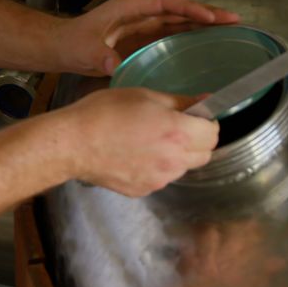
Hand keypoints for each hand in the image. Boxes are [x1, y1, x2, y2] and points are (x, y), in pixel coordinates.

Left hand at [50, 0, 239, 76]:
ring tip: (230, 27)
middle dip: (205, 12)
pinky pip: (173, 34)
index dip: (187, 8)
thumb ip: (97, 55)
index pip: (164, 3)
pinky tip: (208, 42)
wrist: (61, 48)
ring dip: (203, 22)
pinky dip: (192, 35)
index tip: (207, 16)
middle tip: (232, 19)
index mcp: (128, 8)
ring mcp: (143, 26)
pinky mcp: (144, 40)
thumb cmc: (70, 42)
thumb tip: (113, 63)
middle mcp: (139, 14)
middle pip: (179, 9)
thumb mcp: (82, 50)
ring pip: (180, 20)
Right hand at [54, 88, 219, 196]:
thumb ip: (180, 101)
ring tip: (150, 141)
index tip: (196, 117)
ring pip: (184, 168)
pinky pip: (162, 178)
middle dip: (197, 141)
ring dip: (178, 155)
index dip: (208, 123)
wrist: (73, 143)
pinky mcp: (144, 190)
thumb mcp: (144, 96)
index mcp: (177, 132)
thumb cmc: (104, 112)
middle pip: (205, 155)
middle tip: (176, 128)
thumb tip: (206, 101)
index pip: (213, 133)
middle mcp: (173, 160)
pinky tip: (136, 154)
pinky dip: (157, 167)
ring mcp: (159, 179)